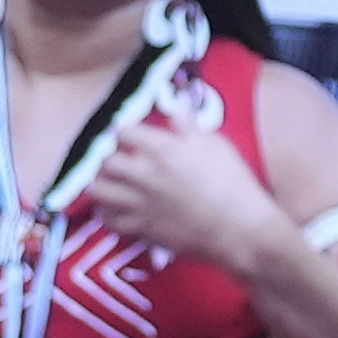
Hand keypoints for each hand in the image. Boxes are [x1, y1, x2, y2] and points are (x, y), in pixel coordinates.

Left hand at [78, 89, 289, 275]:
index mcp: (163, 150)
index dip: (124, 131)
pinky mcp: (140, 229)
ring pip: (98, 190)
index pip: (124, 131)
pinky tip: (116, 208)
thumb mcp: (215, 146)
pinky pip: (107, 220)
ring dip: (102, 183)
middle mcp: (144, 175)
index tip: (128, 135)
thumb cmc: (233, 185)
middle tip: (119, 159)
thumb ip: (189, 127)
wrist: (239, 229)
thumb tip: (177, 108)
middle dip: (110, 157)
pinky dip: (107, 213)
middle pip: (106, 161)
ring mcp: (139, 204)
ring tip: (112, 182)